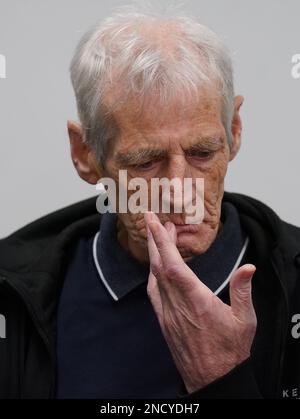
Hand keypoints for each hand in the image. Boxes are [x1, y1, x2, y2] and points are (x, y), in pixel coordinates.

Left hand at [144, 211, 256, 392]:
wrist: (212, 380)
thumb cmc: (230, 351)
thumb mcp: (244, 321)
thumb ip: (242, 291)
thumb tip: (248, 268)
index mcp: (197, 301)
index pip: (174, 266)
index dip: (162, 243)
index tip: (155, 223)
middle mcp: (177, 305)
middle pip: (159, 267)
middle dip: (154, 240)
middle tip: (152, 219)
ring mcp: (167, 314)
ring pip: (154, 278)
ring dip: (154, 254)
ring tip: (157, 236)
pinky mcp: (164, 321)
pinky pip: (153, 292)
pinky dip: (153, 274)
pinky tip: (156, 267)